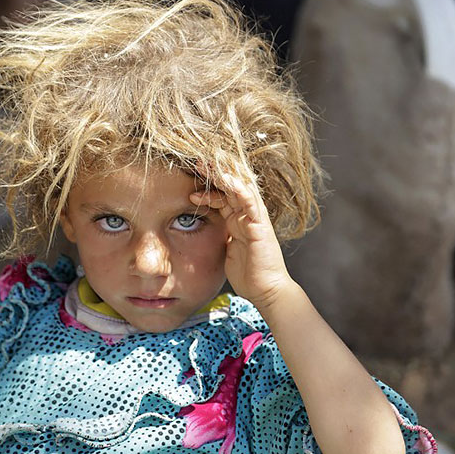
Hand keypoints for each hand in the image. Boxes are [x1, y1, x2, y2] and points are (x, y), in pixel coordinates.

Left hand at [189, 172, 292, 308]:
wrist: (265, 291)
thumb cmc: (248, 273)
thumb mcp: (226, 248)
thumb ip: (220, 234)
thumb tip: (201, 227)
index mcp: (238, 219)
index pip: (222, 193)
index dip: (207, 184)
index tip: (188, 176)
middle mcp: (247, 215)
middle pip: (231, 185)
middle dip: (213, 173)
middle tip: (195, 162)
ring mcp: (254, 218)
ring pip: (240, 187)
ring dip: (223, 175)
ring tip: (205, 166)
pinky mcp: (260, 225)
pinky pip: (250, 201)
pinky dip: (238, 189)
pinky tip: (226, 181)